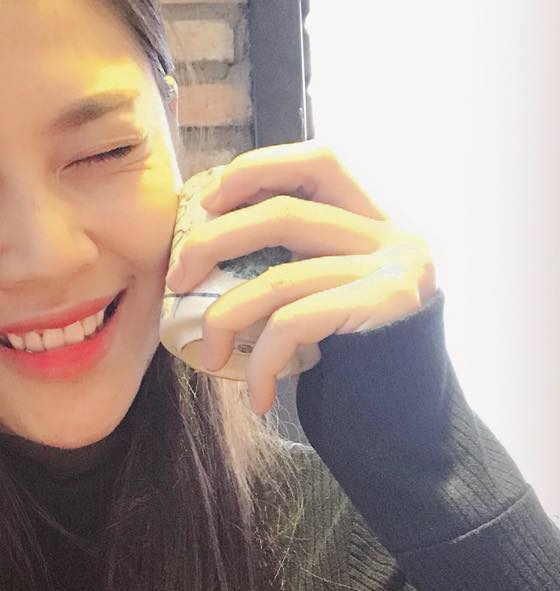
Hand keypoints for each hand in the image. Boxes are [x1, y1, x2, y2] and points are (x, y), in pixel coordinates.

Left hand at [164, 140, 437, 414]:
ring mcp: (396, 270)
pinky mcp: (387, 309)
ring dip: (225, 317)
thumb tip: (206, 243)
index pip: (319, 161)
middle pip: (284, 213)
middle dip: (214, 242)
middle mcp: (395, 235)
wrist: (413, 430)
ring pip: (280, 276)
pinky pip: (294, 323)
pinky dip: (260, 361)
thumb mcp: (326, 297)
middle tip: (177, 279)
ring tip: (208, 354)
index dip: (258, 169)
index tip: (208, 200)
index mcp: (376, 220)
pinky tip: (256, 395)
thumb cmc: (355, 365)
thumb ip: (295, 260)